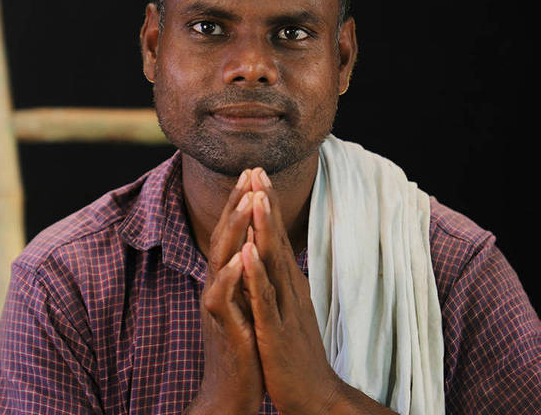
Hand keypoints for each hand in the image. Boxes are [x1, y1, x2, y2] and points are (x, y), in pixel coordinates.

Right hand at [186, 171, 264, 414]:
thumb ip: (244, 273)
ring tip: (247, 201)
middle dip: (237, 203)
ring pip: (221, 258)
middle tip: (249, 173)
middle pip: (225, 236)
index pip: (234, 232)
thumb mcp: (244, 300)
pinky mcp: (221, 325)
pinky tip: (241, 256)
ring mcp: (217, 303)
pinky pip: (222, 297)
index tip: (254, 175)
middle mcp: (218, 284)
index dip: (242, 203)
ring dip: (234, 229)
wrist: (231, 389)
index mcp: (227, 277)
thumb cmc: (242, 342)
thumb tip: (253, 244)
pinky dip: (231, 275)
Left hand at [240, 168, 343, 414]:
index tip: (258, 175)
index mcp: (287, 282)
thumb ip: (277, 280)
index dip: (267, 205)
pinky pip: (265, 299)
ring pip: (272, 261)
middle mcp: (289, 287)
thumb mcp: (286, 306)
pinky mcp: (276, 331)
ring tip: (257, 197)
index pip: (275, 235)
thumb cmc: (295, 349)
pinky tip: (248, 253)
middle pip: (275, 238)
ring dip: (264, 228)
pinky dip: (257, 274)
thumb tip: (266, 253)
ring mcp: (284, 307)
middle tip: (258, 170)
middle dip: (265, 203)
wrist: (313, 394)